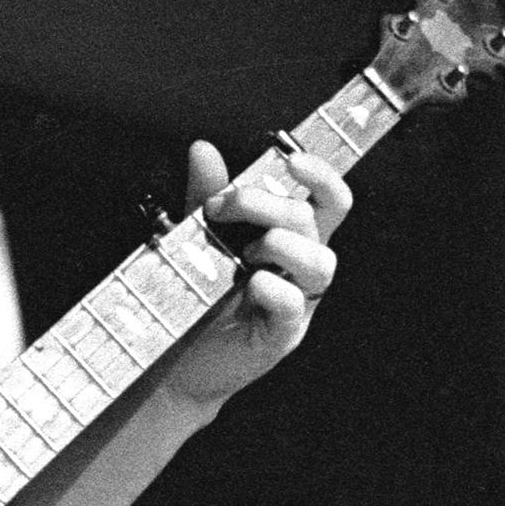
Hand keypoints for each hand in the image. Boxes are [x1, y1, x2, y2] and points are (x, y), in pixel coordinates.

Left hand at [161, 140, 349, 406]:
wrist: (175, 357)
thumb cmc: (197, 292)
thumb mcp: (199, 236)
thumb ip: (206, 195)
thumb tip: (204, 148)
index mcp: (291, 238)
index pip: (328, 200)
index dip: (322, 176)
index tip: (291, 159)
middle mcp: (301, 268)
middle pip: (313, 221)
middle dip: (264, 203)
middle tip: (219, 208)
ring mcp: (297, 302)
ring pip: (321, 262)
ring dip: (280, 244)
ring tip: (242, 252)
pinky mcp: (280, 335)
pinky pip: (294, 304)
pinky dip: (274, 287)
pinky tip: (249, 282)